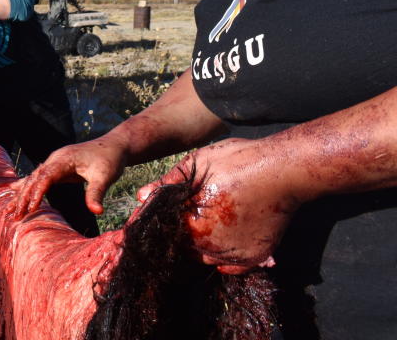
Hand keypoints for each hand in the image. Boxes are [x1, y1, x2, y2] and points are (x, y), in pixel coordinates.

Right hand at [13, 135, 128, 217]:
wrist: (114, 145)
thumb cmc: (110, 160)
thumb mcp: (106, 177)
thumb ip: (97, 193)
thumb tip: (97, 212)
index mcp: (64, 159)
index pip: (46, 177)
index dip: (37, 193)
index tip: (31, 208)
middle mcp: (55, 160)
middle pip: (35, 179)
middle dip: (23, 197)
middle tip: (15, 215)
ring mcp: (55, 163)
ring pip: (34, 179)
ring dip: (22, 194)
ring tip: (10, 210)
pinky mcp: (57, 168)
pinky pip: (39, 178)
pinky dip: (27, 186)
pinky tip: (14, 191)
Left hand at [138, 138, 297, 273]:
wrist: (285, 169)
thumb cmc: (239, 161)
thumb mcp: (197, 164)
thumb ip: (168, 183)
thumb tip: (140, 196)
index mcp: (196, 226)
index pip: (166, 233)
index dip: (157, 223)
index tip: (149, 218)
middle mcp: (215, 248)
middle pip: (184, 248)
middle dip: (178, 234)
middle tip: (180, 214)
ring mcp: (238, 255)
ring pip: (205, 257)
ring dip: (199, 244)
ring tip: (201, 222)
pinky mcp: (256, 255)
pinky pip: (230, 265)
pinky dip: (222, 256)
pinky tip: (217, 237)